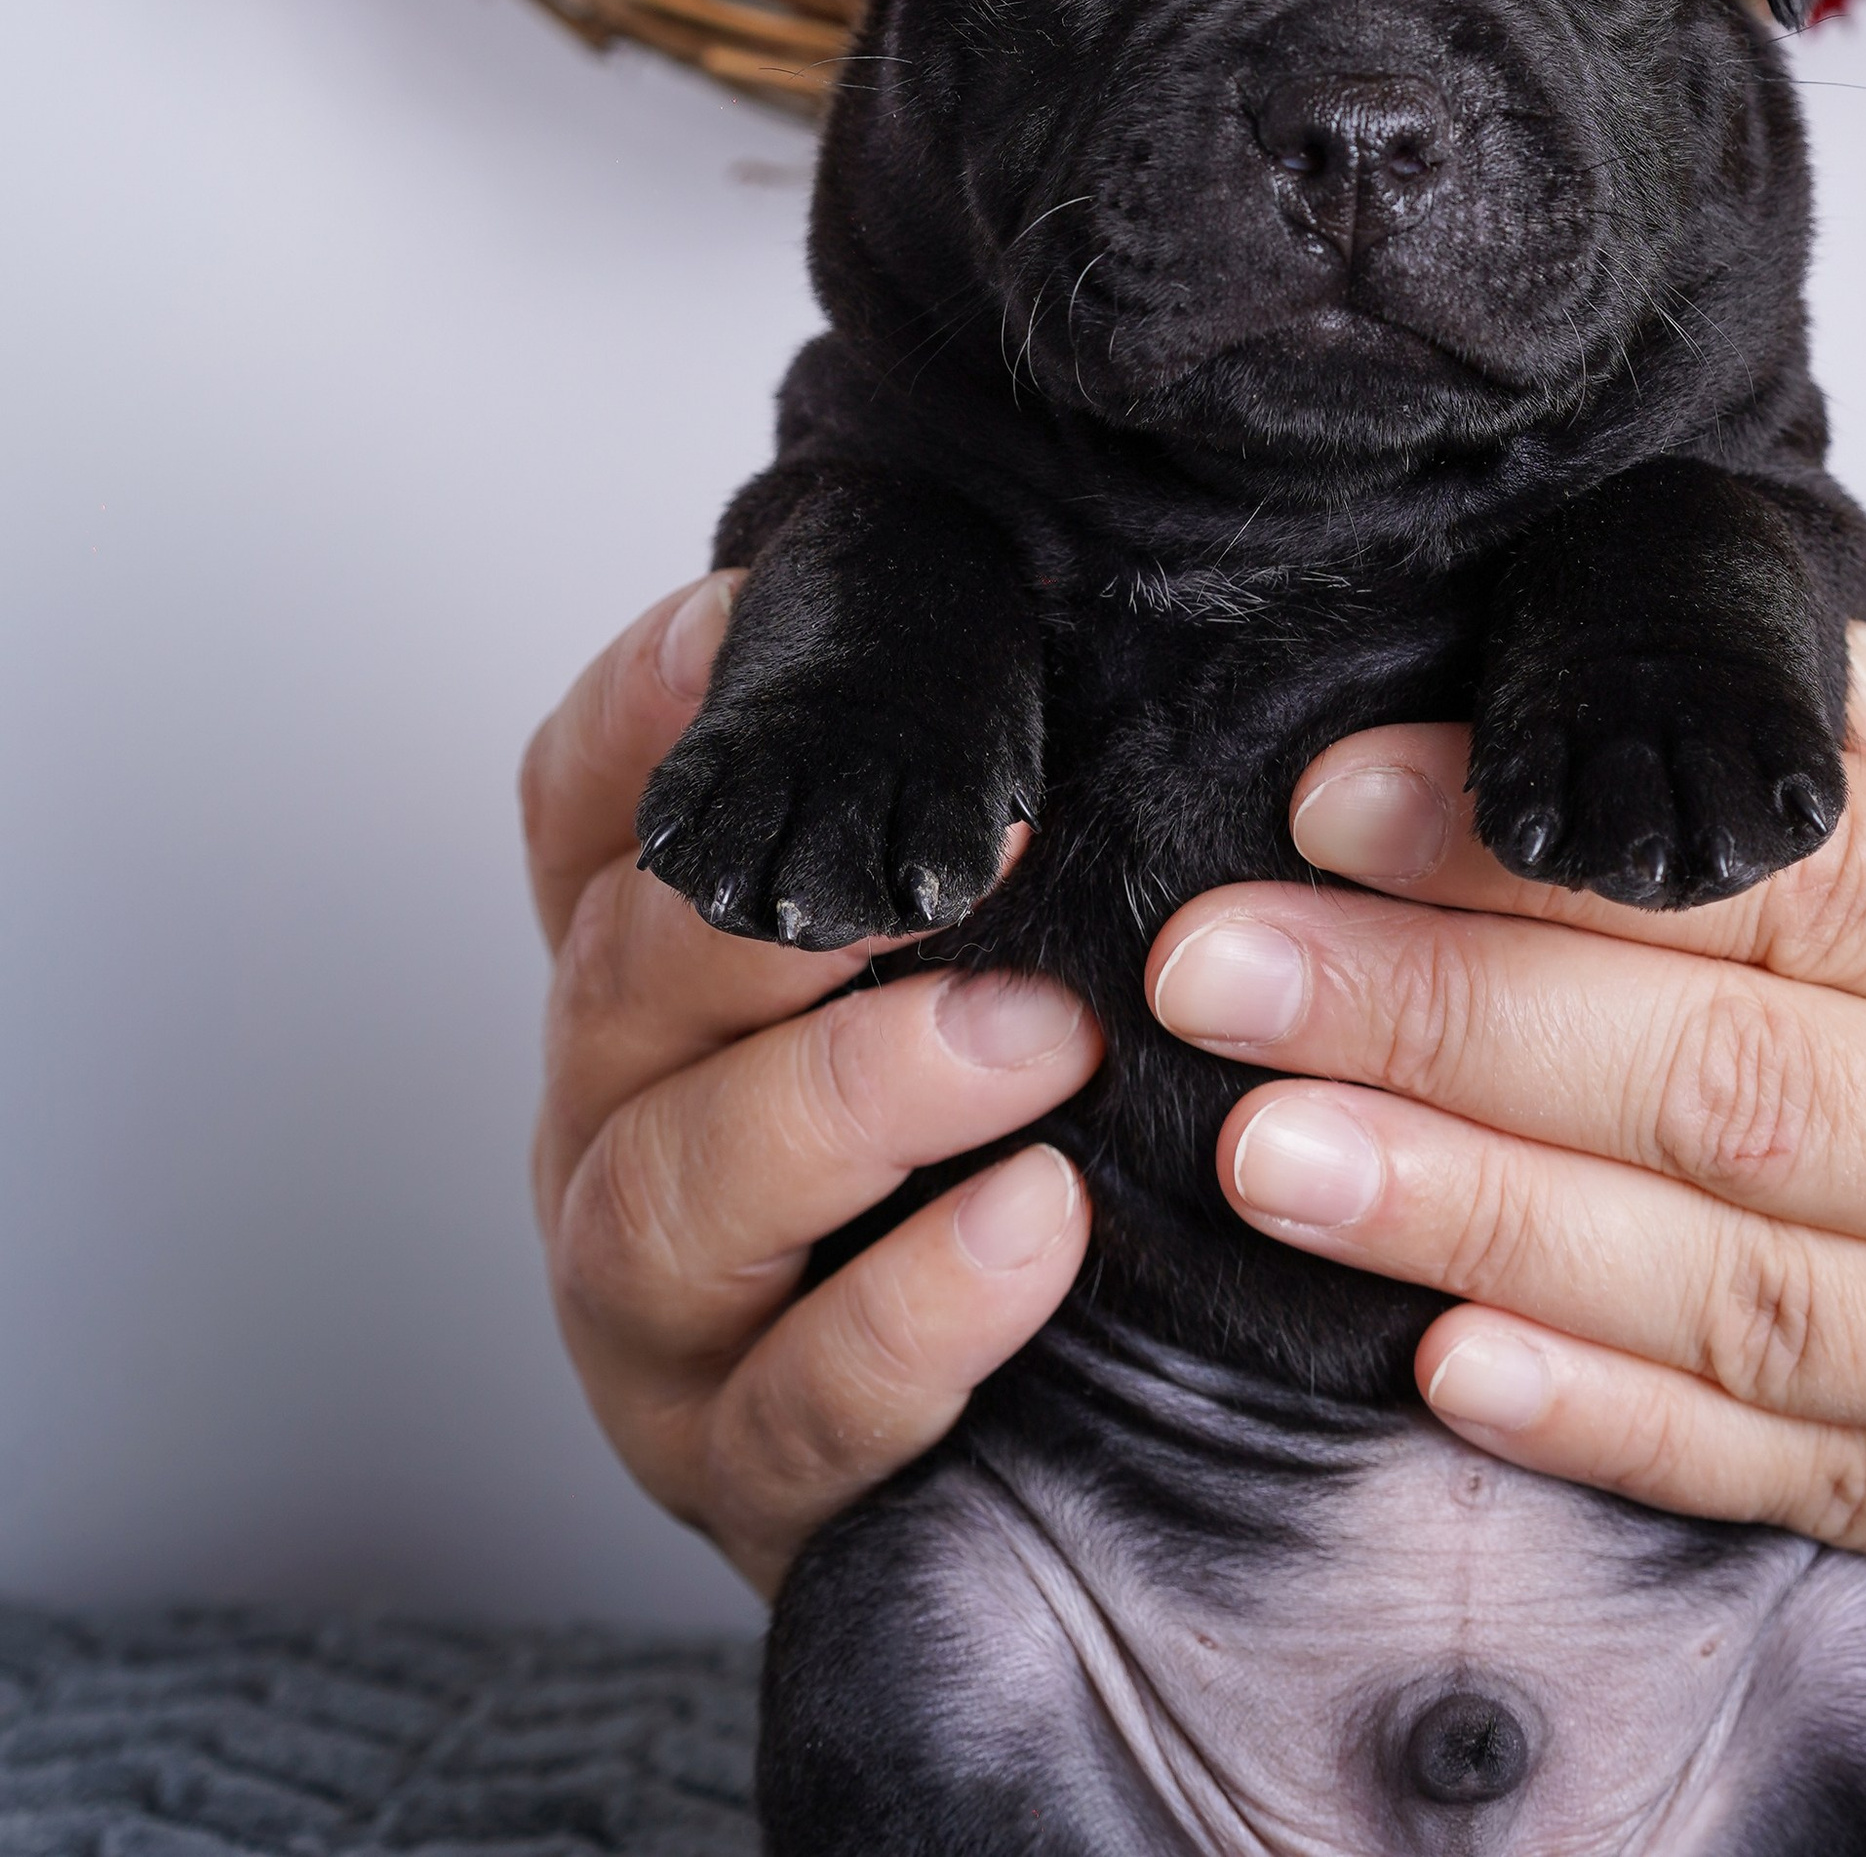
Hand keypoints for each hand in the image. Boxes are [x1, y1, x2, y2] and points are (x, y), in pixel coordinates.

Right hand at [523, 580, 1101, 1595]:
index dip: (642, 705)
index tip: (748, 617)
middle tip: (985, 850)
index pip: (580, 809)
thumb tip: (1021, 614)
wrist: (1057, 1445)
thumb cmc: (1005, 1138)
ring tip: (1042, 1042)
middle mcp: (618, 1126)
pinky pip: (804, 1401)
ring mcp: (660, 1317)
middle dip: (778, 905)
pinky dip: (918, 1309)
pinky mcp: (748, 1478)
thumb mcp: (968, 949)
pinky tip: (1040, 1224)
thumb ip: (953, 811)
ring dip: (855, 1098)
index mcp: (651, 979)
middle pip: (623, 982)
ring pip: (674, 1193)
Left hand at [1143, 635, 1865, 1658]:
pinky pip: (1821, 1482)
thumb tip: (1826, 694)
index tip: (1362, 780)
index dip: (1564, 838)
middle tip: (1218, 959)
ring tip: (1264, 1149)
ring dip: (1471, 1219)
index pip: (1821, 889)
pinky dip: (1626, 1435)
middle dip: (1443, 1015)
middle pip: (1728, 1090)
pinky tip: (1453, 1371)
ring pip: (1730, 1299)